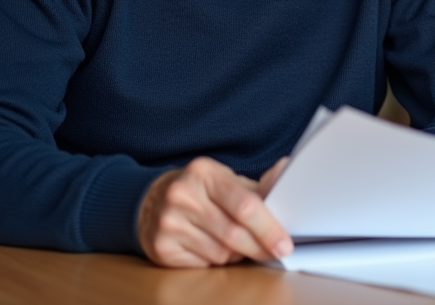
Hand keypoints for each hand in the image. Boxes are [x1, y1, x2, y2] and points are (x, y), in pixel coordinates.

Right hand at [137, 156, 290, 267]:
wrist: (148, 201)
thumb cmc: (198, 190)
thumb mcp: (225, 180)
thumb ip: (258, 185)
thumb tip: (286, 170)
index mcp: (204, 172)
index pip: (245, 205)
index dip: (269, 228)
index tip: (284, 244)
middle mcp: (182, 195)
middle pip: (234, 233)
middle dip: (259, 247)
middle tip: (274, 252)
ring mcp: (168, 222)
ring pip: (220, 252)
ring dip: (236, 254)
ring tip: (234, 242)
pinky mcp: (160, 246)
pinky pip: (203, 263)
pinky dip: (216, 260)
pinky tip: (212, 247)